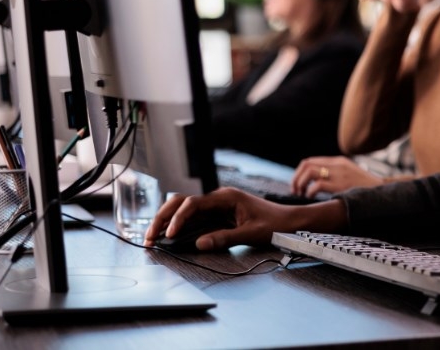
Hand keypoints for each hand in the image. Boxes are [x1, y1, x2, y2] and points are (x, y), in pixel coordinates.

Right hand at [142, 187, 329, 250]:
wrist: (289, 221)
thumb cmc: (274, 224)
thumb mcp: (251, 233)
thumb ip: (225, 238)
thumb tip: (199, 244)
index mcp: (226, 197)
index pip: (193, 203)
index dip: (178, 218)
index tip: (170, 234)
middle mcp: (218, 198)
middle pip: (182, 202)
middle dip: (163, 218)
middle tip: (150, 236)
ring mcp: (217, 205)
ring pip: (184, 209)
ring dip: (168, 221)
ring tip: (153, 237)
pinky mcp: (217, 214)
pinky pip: (193, 217)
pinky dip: (179, 225)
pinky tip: (169, 236)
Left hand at [293, 156, 382, 196]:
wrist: (382, 191)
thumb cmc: (366, 187)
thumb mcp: (350, 174)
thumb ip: (335, 173)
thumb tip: (315, 182)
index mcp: (338, 161)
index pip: (310, 161)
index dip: (299, 173)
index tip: (298, 185)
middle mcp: (337, 164)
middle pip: (306, 164)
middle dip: (296, 178)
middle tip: (295, 191)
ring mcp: (339, 174)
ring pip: (309, 172)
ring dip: (300, 184)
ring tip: (301, 194)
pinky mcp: (341, 185)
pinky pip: (317, 185)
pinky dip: (309, 192)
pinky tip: (310, 197)